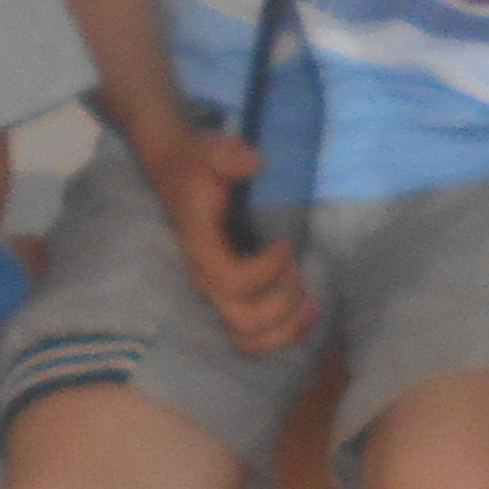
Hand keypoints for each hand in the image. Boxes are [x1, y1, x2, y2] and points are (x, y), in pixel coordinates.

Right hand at [159, 127, 314, 354]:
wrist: (177, 171)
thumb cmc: (198, 165)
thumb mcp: (212, 150)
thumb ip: (229, 155)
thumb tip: (252, 162)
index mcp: (201, 248)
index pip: (233, 282)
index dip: (267, 271)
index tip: (285, 244)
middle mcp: (206, 279)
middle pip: (245, 322)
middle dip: (283, 302)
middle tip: (297, 271)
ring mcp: (218, 292)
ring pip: (249, 338)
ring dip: (287, 327)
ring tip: (311, 301)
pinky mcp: (231, 295)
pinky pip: (255, 333)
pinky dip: (285, 330)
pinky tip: (309, 309)